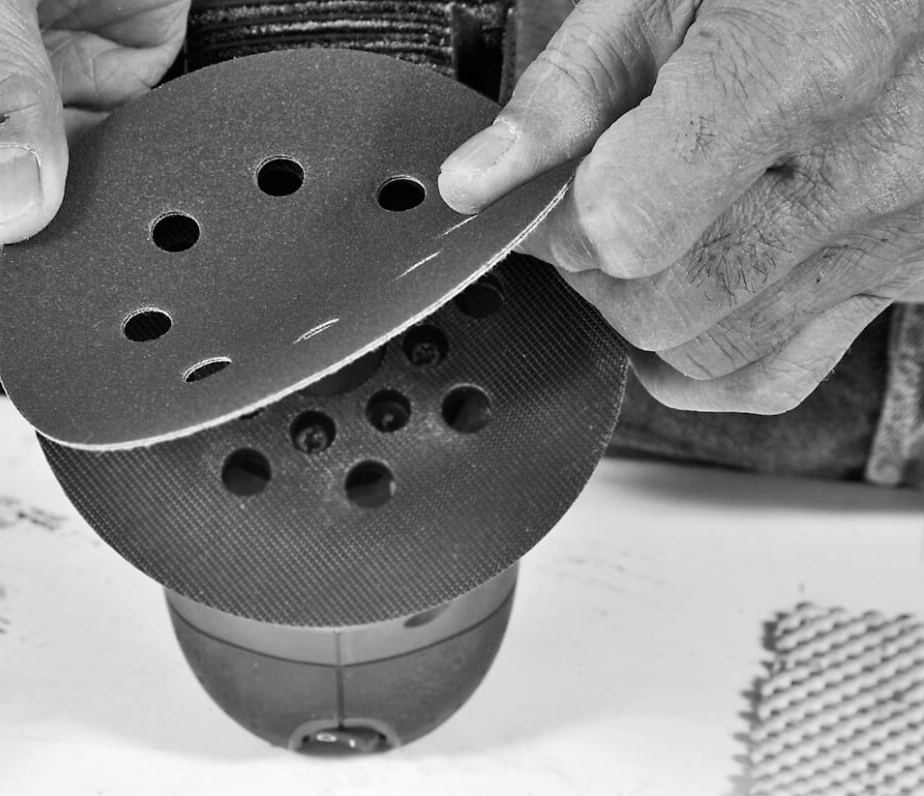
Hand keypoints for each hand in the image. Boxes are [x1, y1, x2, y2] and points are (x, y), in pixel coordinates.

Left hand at [439, 0, 923, 413]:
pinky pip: (774, 375)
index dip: (566, 220)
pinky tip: (688, 305)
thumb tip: (475, 182)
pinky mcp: (903, 277)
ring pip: (708, 352)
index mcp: (795, 73)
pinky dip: (709, 361)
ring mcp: (890, 236)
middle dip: (598, 270)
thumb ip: (567, 91)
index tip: (559, 193)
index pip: (628, 228)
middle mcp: (861, 170)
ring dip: (648, 312)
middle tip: (600, 207)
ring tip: (658, 233)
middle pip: (659, 305)